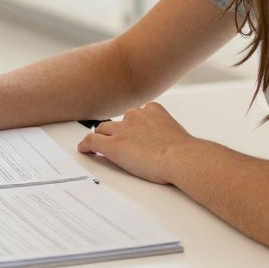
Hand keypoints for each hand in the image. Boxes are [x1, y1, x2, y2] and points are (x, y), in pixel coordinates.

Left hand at [76, 102, 199, 184]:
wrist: (181, 158)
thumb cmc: (185, 152)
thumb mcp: (178, 136)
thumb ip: (168, 136)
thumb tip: (171, 148)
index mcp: (153, 110)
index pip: (137, 115)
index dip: (132, 126)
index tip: (132, 132)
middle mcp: (135, 115)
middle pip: (118, 121)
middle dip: (116, 130)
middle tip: (115, 140)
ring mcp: (122, 130)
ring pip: (103, 129)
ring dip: (101, 136)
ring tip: (96, 144)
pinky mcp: (113, 145)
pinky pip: (92, 140)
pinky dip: (86, 144)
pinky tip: (84, 149)